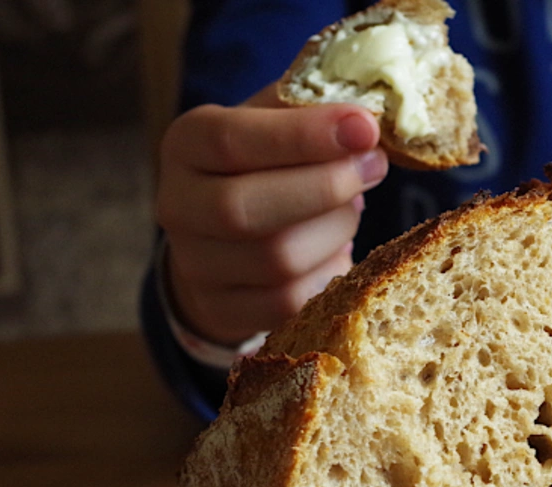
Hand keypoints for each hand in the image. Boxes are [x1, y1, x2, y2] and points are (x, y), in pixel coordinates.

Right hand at [156, 84, 387, 345]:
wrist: (224, 239)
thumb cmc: (263, 167)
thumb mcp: (274, 123)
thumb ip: (311, 110)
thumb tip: (373, 115)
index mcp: (186, 145)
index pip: (232, 140)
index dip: (303, 136)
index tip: (365, 128)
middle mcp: (178, 206)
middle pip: (247, 209)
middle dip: (325, 188)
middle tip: (374, 167)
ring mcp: (196, 265)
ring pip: (276, 260)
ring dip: (334, 232)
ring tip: (351, 209)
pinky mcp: (223, 310)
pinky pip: (288, 303)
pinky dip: (327, 275)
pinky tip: (337, 251)